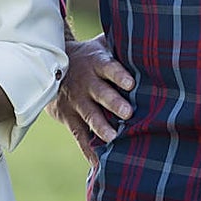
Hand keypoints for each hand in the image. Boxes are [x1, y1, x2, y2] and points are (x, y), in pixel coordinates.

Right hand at [45, 33, 133, 164]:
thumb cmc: (89, 55)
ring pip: (89, 116)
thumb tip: (149, 36)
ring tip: (113, 138)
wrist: (51, 65)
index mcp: (97, 63)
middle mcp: (87, 83)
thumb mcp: (101, 44)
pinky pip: (79, 136)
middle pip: (101, 93)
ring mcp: (78, 102)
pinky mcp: (70, 118)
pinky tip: (99, 163)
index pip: (109, 68)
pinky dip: (88, 150)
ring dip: (101, 127)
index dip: (119, 75)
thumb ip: (121, 43)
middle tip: (128, 113)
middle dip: (114, 103)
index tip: (130, 83)